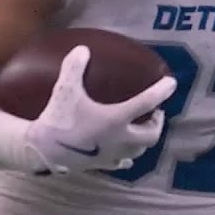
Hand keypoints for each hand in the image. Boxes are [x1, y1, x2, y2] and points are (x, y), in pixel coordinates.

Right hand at [26, 46, 174, 173]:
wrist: (43, 151)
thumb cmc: (58, 119)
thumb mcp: (65, 89)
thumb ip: (74, 67)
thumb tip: (82, 49)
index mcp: (116, 118)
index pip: (147, 103)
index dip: (161, 91)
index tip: (172, 83)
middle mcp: (120, 138)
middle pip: (151, 134)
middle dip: (158, 123)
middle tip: (156, 112)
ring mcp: (113, 154)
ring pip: (139, 150)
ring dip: (145, 139)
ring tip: (141, 128)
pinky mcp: (103, 165)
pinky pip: (122, 162)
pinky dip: (127, 156)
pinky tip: (123, 153)